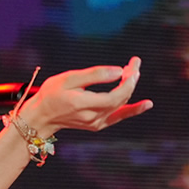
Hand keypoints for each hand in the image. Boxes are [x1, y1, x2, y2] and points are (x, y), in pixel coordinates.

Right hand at [22, 56, 151, 134]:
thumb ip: (94, 75)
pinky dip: (133, 110)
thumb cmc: (51, 94)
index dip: (129, 80)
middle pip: (121, 97)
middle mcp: (93, 117)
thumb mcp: (68, 78)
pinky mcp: (97, 125)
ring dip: (129, 88)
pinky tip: (146, 104)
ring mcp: (96, 123)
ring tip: (133, 72)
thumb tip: (118, 71)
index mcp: (85, 105)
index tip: (133, 64)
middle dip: (131, 79)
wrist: (42, 117)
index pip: (117, 94)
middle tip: (134, 63)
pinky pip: (119, 116)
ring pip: (121, 104)